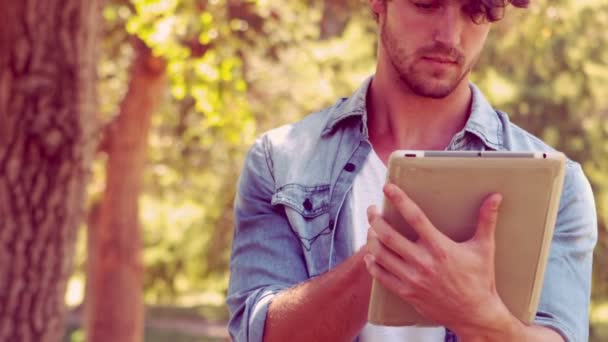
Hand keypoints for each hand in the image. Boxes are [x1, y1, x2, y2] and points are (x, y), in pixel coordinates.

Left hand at [364, 183, 516, 338]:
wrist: (476, 315)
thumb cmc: (480, 280)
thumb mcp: (484, 248)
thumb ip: (486, 220)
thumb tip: (495, 197)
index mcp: (440, 247)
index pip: (415, 218)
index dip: (399, 200)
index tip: (387, 187)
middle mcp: (423, 262)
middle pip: (389, 235)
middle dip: (375, 219)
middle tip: (372, 209)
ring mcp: (413, 278)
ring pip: (381, 254)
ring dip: (371, 239)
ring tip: (371, 229)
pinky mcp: (407, 293)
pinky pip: (381, 276)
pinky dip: (372, 264)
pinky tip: (370, 255)